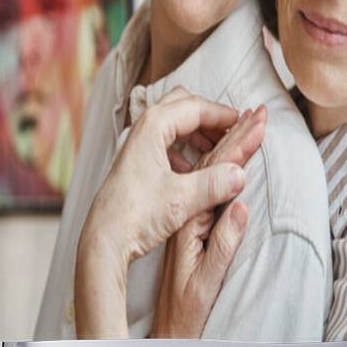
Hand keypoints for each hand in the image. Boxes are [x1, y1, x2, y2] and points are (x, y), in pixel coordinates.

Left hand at [152, 106, 266, 338]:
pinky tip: (195, 169)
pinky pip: (166, 141)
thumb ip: (214, 183)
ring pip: (174, 123)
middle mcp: (143, 129)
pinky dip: (185, 147)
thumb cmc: (135, 216)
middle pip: (183, 106)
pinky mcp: (136, 161)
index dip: (223, 114)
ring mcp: (138, 144)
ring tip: (218, 150)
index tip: (243, 122)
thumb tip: (241, 173)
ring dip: (198, 132)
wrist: (102, 241)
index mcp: (153, 126)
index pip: (196, 107)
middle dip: (209, 116)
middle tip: (231, 132)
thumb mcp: (182, 200)